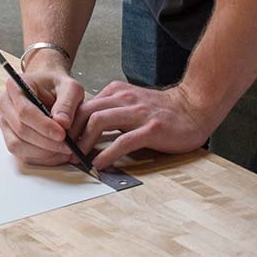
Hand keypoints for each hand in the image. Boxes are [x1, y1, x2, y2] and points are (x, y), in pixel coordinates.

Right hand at [0, 54, 87, 167]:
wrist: (50, 89)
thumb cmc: (57, 86)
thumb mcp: (70, 87)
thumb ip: (68, 103)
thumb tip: (62, 123)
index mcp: (15, 86)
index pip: (25, 111)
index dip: (44, 126)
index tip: (62, 134)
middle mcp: (5, 104)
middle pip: (21, 130)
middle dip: (46, 142)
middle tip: (68, 146)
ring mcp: (5, 122)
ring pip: (18, 145)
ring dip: (43, 152)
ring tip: (64, 150)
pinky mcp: (9, 136)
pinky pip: (21, 153)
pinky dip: (40, 157)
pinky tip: (56, 153)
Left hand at [75, 80, 219, 171]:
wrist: (195, 107)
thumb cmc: (163, 110)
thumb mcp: (132, 103)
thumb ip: (111, 112)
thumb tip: (85, 131)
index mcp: (117, 92)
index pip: (82, 105)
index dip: (68, 124)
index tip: (61, 140)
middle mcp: (124, 99)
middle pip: (84, 111)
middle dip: (70, 133)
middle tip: (64, 152)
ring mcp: (137, 113)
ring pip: (98, 122)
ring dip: (84, 143)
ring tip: (79, 159)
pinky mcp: (151, 128)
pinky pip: (123, 141)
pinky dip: (107, 154)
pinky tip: (100, 165)